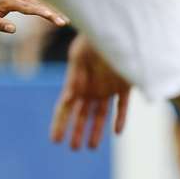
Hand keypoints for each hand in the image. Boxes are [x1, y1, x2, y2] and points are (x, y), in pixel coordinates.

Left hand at [0, 0, 67, 33]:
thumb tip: (14, 29)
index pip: (27, 7)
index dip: (40, 12)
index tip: (52, 17)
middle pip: (38, 3)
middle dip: (52, 13)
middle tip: (63, 23)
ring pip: (41, 1)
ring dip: (53, 10)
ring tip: (65, 21)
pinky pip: (39, 0)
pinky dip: (49, 6)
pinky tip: (59, 14)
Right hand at [49, 35, 132, 150]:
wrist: (117, 29)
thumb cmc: (93, 39)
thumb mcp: (78, 55)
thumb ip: (74, 78)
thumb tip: (67, 99)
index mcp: (76, 81)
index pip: (64, 107)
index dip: (59, 124)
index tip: (55, 140)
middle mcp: (90, 87)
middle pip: (82, 114)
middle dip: (76, 131)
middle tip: (73, 149)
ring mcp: (107, 88)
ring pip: (100, 114)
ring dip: (96, 131)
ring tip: (91, 147)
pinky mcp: (124, 86)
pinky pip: (122, 106)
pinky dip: (119, 118)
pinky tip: (116, 132)